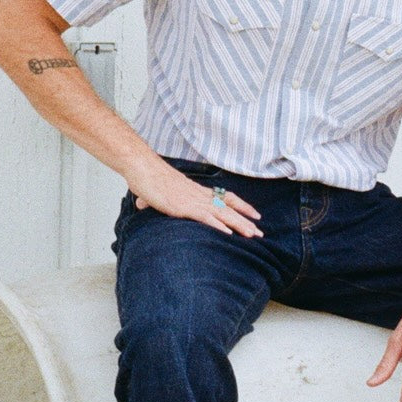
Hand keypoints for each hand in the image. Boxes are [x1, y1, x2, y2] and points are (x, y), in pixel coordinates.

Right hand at [131, 162, 262, 238]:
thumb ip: (153, 199)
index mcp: (197, 191)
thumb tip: (141, 205)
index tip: (256, 215)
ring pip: (222, 213)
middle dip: (246, 221)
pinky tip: (228, 233)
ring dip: (238, 225)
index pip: (226, 197)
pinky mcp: (183, 207)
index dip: (242, 206)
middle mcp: (199, 195)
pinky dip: (218, 225)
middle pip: (229, 208)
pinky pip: (205, 217)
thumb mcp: (157, 191)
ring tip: (252, 235)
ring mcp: (192, 200)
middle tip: (260, 233)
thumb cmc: (148, 178)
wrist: (141, 167)